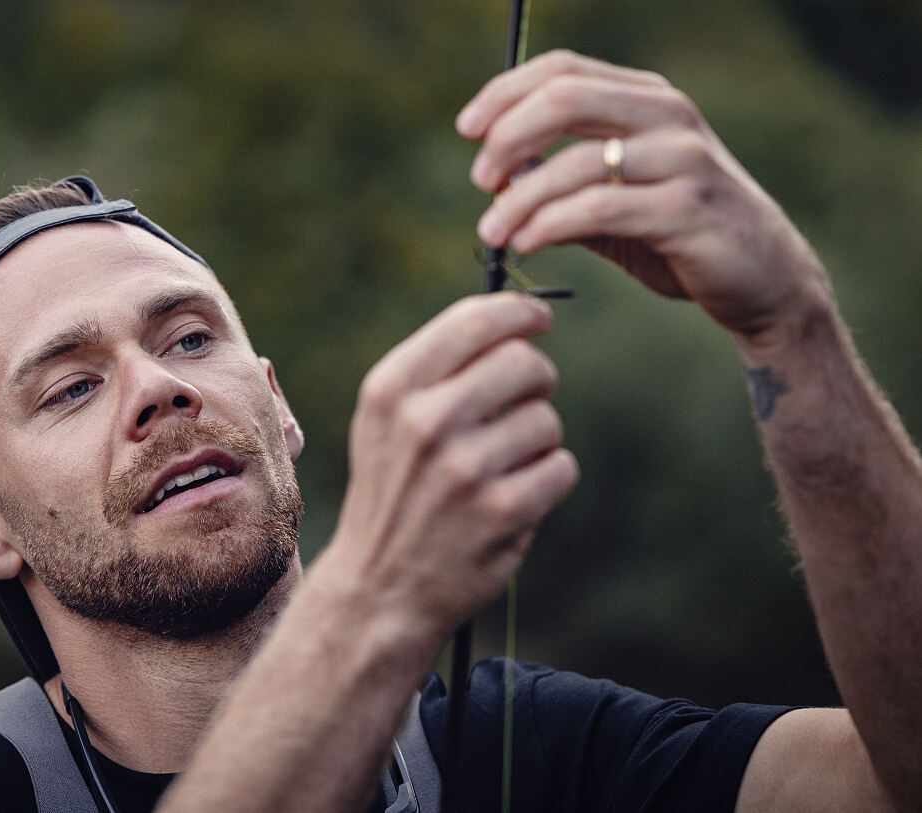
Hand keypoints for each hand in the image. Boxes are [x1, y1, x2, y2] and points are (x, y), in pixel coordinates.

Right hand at [326, 292, 577, 641]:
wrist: (378, 587)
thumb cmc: (392, 491)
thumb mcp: (386, 421)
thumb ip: (438, 367)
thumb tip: (514, 320)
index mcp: (391, 389)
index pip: (474, 321)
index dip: (519, 312)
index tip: (538, 318)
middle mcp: (424, 422)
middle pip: (523, 362)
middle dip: (535, 378)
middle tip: (526, 398)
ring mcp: (464, 469)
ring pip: (547, 419)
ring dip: (538, 439)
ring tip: (502, 465)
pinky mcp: (502, 512)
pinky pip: (562, 467)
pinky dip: (548, 479)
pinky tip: (514, 497)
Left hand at [456, 50, 831, 342]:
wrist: (764, 281)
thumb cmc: (680, 237)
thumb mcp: (617, 200)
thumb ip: (564, 183)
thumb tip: (499, 176)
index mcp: (648, 101)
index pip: (564, 71)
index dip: (505, 92)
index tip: (466, 128)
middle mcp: (669, 117)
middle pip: (566, 98)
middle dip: (507, 135)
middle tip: (478, 178)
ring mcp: (683, 160)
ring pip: (577, 162)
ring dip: (520, 198)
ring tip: (492, 231)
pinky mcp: (688, 210)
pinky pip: (600, 209)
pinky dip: (550, 225)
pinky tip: (527, 243)